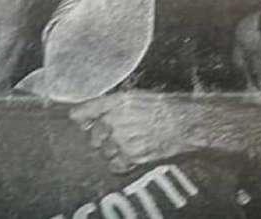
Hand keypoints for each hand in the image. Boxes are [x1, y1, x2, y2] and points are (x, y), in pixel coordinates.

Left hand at [68, 92, 213, 172]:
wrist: (183, 123)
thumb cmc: (163, 108)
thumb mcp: (135, 96)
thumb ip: (112, 104)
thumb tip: (88, 114)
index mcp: (116, 102)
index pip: (85, 110)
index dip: (79, 117)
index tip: (77, 120)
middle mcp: (115, 120)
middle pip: (93, 136)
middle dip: (101, 137)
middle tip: (117, 135)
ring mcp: (122, 139)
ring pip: (104, 152)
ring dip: (112, 151)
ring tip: (129, 144)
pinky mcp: (131, 156)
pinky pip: (115, 165)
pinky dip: (120, 163)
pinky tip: (131, 155)